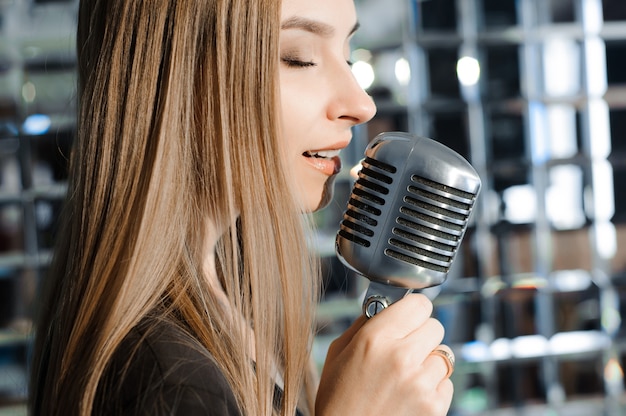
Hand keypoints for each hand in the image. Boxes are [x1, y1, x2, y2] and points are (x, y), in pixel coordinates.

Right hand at [316, 293, 453, 415]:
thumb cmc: (338, 401)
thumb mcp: (338, 353)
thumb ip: (363, 325)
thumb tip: (384, 306)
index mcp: (375, 339)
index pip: (418, 304)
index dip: (413, 310)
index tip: (408, 317)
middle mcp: (401, 357)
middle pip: (435, 326)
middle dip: (421, 335)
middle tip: (405, 348)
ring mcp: (421, 383)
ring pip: (444, 354)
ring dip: (429, 361)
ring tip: (406, 375)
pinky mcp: (434, 406)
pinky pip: (446, 383)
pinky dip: (433, 386)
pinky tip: (411, 394)